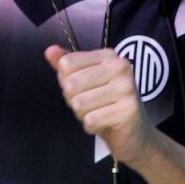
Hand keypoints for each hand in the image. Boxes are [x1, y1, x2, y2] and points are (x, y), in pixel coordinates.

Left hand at [45, 45, 148, 161]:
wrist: (134, 132)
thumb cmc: (106, 104)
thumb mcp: (85, 81)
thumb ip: (67, 65)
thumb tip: (50, 51)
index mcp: (109, 56)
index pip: (67, 63)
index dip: (67, 81)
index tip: (85, 88)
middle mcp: (121, 67)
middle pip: (71, 84)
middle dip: (74, 100)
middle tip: (92, 104)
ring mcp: (127, 88)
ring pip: (79, 103)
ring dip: (83, 115)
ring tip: (99, 113)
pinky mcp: (128, 109)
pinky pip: (90, 120)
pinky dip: (92, 127)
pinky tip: (104, 123)